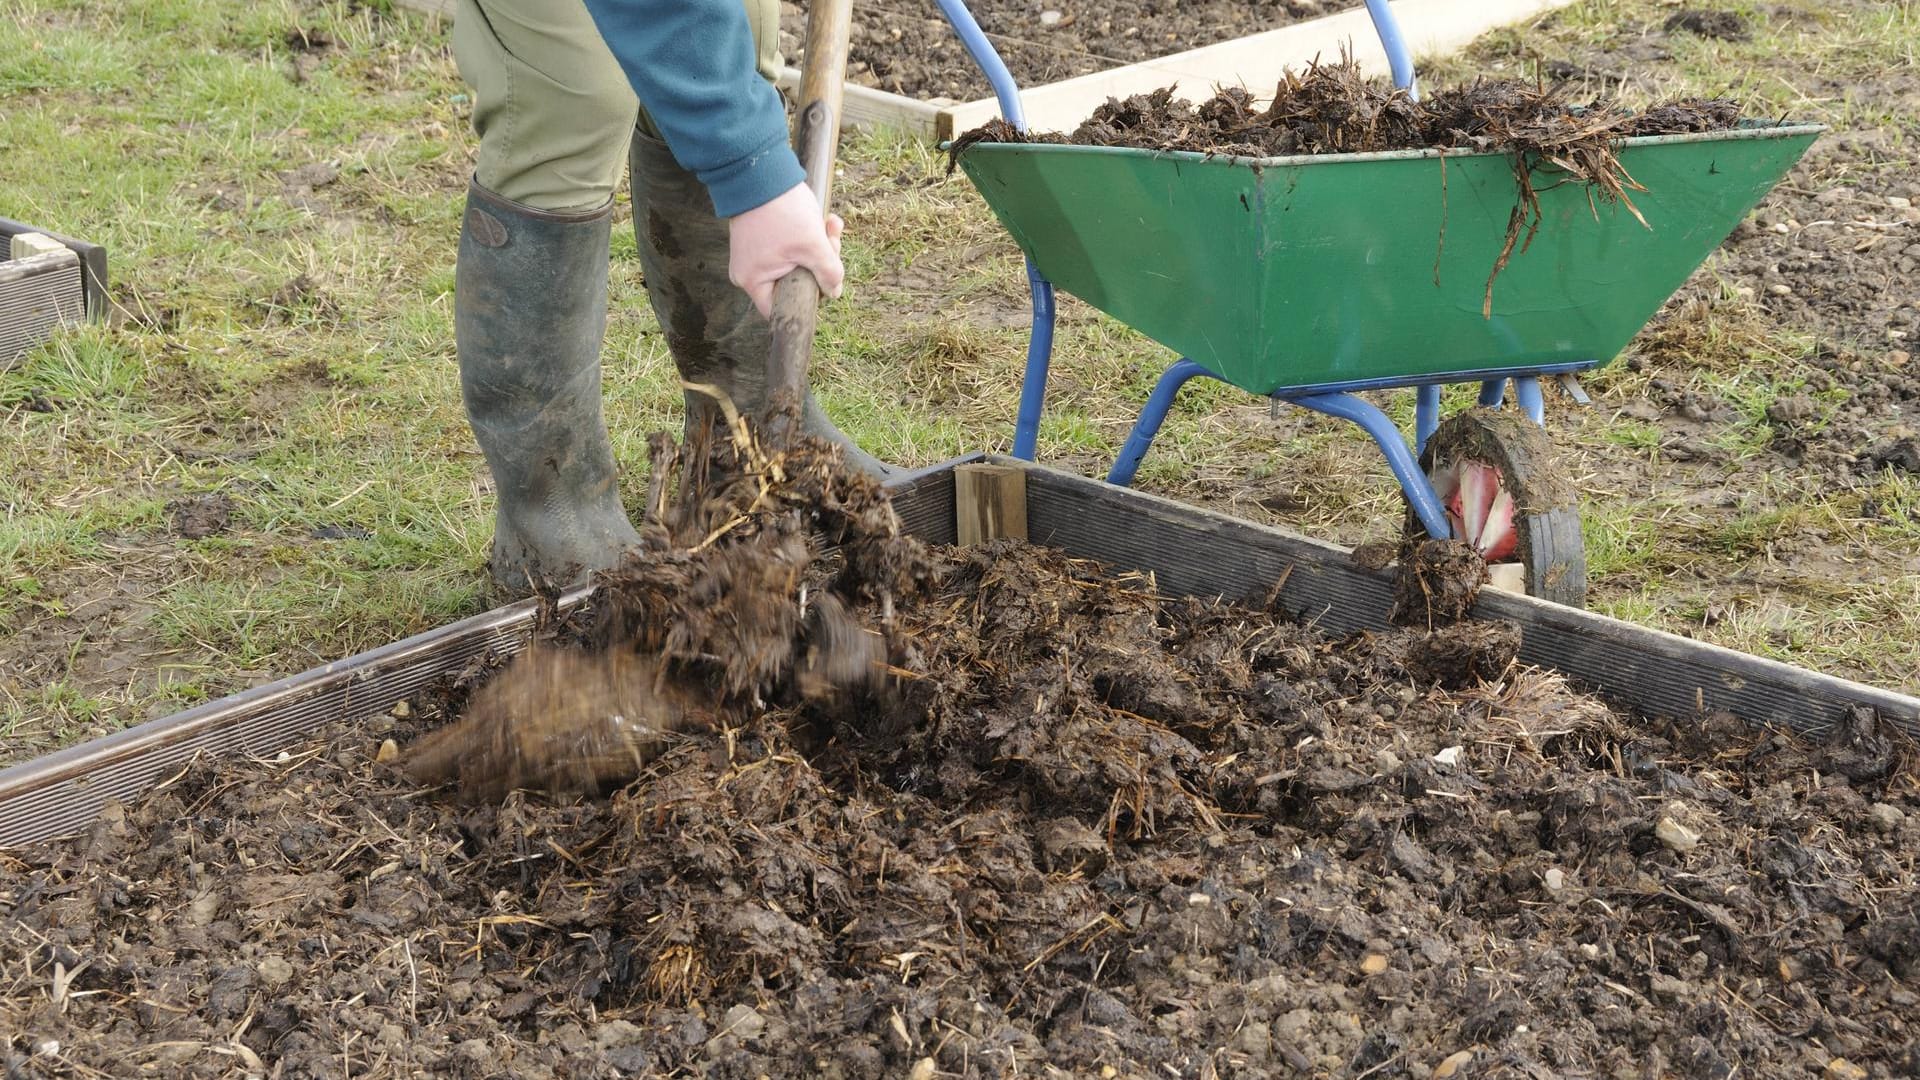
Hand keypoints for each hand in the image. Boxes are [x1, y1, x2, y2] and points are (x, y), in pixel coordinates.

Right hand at [727, 183, 844, 317]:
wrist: (762, 169)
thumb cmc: (781, 209)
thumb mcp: (813, 244)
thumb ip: (828, 272)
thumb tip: (834, 293)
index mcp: (754, 282)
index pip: (782, 310)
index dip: (808, 301)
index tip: (826, 284)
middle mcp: (749, 272)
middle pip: (794, 284)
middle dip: (821, 263)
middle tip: (833, 242)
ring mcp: (755, 255)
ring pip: (797, 263)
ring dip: (820, 246)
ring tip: (831, 224)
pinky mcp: (763, 239)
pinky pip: (791, 248)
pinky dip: (809, 236)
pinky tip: (825, 219)